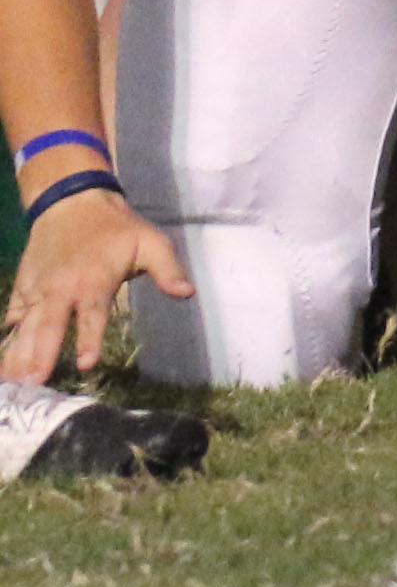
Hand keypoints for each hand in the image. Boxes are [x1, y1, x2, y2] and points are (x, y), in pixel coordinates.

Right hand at [1, 186, 190, 380]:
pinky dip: (6, 340)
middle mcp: (62, 289)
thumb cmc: (116, 228)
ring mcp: (38, 291)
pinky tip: (2, 365)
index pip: (92, 314)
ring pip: (26, 327)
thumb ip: (167, 269)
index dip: (89, 338)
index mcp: (95, 280)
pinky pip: (12, 318)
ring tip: (12, 384)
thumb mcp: (150, 241)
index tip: (86, 363)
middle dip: (41, 353)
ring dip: (17, 354)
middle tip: (34, 382)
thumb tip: (187, 293)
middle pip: (49, 325)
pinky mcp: (23, 290)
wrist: (72, 202)